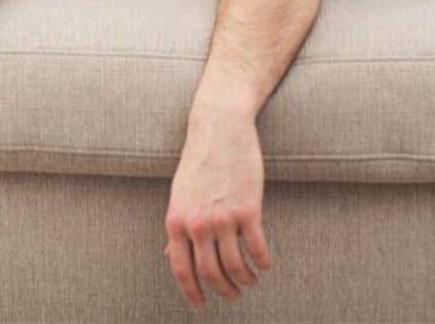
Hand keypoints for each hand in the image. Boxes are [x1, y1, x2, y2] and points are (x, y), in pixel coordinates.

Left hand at [164, 105, 272, 310]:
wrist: (219, 128)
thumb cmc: (199, 161)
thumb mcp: (179, 195)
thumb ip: (177, 226)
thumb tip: (168, 255)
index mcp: (176, 221)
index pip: (181, 269)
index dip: (192, 293)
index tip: (201, 306)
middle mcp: (196, 223)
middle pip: (210, 273)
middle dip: (224, 291)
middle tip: (234, 297)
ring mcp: (222, 217)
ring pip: (235, 266)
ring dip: (245, 280)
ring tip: (251, 282)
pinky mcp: (248, 209)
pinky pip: (257, 249)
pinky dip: (263, 263)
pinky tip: (266, 264)